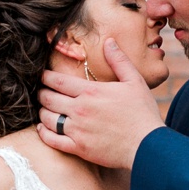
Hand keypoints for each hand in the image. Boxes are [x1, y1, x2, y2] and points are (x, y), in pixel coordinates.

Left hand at [37, 38, 163, 168]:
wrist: (148, 145)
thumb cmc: (143, 113)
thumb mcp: (134, 81)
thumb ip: (119, 61)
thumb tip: (109, 42)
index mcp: (90, 91)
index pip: (58, 80)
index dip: (46, 77)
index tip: (43, 76)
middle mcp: (79, 109)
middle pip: (48, 98)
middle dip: (41, 93)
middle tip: (40, 91)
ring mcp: (77, 130)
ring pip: (46, 118)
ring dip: (41, 111)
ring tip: (43, 108)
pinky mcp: (78, 148)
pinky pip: (52, 140)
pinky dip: (43, 133)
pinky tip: (43, 129)